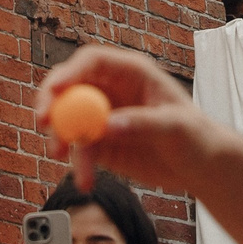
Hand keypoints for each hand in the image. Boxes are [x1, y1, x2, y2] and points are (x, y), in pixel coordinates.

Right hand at [32, 46, 211, 191]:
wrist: (200, 167)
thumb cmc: (197, 136)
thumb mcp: (175, 127)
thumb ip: (142, 123)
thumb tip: (108, 125)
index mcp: (131, 73)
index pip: (92, 62)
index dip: (69, 73)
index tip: (54, 91)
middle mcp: (111, 91)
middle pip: (68, 87)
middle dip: (51, 103)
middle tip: (42, 122)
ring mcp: (102, 117)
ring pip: (68, 121)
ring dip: (62, 139)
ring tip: (68, 160)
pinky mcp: (101, 143)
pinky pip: (79, 150)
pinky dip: (78, 165)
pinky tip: (86, 181)